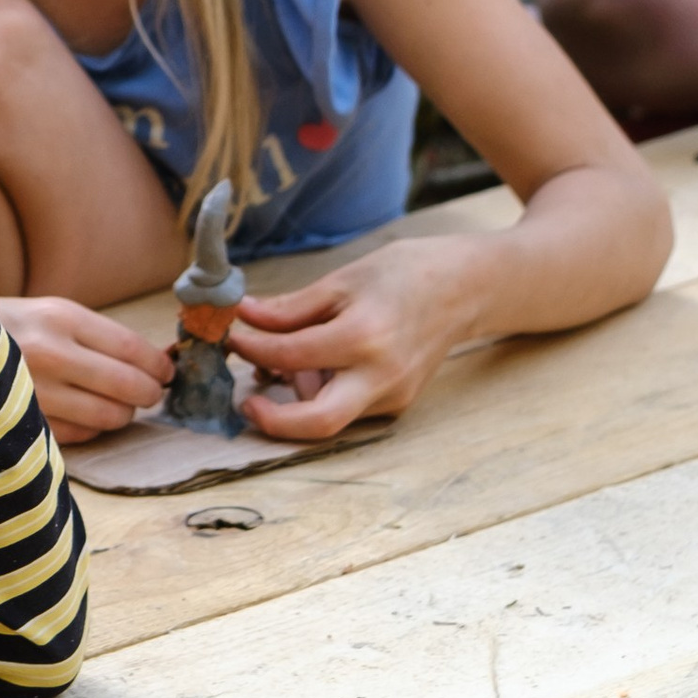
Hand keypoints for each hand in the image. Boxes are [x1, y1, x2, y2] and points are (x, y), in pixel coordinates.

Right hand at [4, 295, 173, 443]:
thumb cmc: (13, 327)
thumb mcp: (53, 313)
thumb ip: (99, 337)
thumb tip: (156, 363)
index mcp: (61, 318)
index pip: (132, 349)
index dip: (158, 366)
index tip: (167, 373)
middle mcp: (50, 353)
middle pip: (127, 386)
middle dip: (149, 394)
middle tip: (151, 394)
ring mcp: (36, 390)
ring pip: (108, 415)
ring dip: (124, 414)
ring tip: (120, 405)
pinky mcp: (25, 420)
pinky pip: (81, 434)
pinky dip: (94, 428)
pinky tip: (88, 416)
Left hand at [228, 233, 489, 440]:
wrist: (465, 289)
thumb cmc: (404, 274)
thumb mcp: (343, 280)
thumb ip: (292, 307)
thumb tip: (244, 316)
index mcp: (365, 337)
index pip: (292, 356)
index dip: (253, 348)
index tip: (232, 336)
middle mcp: (382, 376)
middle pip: (318, 423)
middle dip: (272, 421)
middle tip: (244, 400)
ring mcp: (394, 396)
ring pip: (331, 418)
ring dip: (297, 400)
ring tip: (281, 366)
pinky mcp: (398, 403)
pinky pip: (348, 408)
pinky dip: (322, 393)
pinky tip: (314, 368)